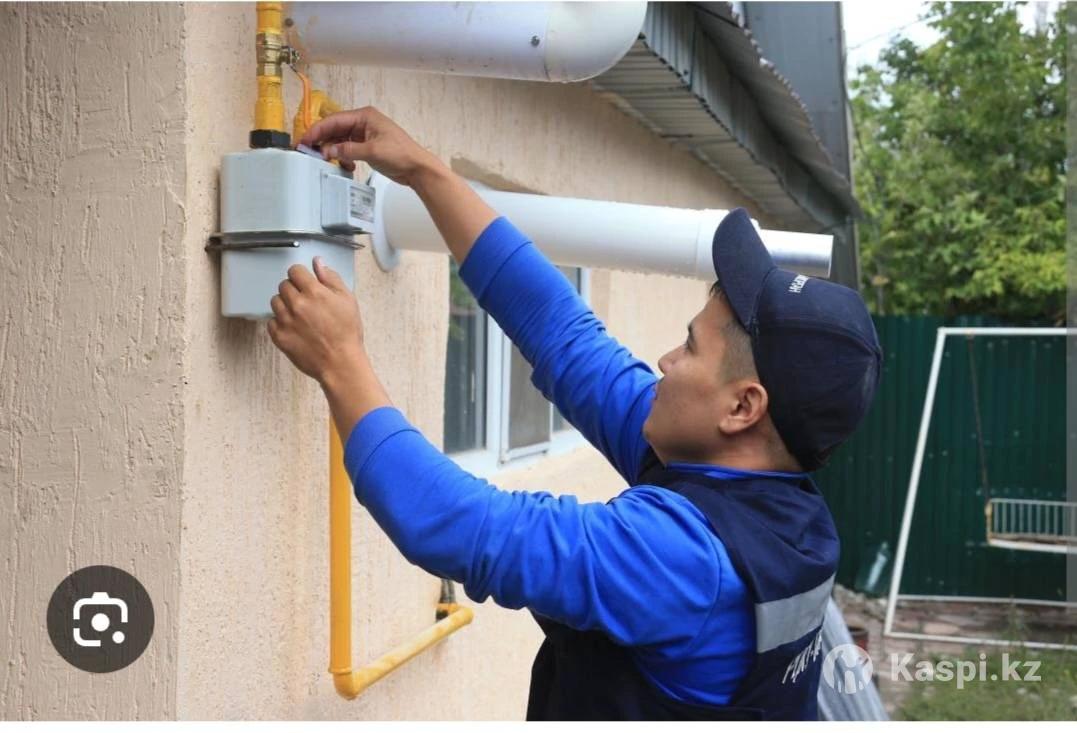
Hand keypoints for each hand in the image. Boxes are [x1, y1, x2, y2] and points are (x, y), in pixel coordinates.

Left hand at [268, 257, 364, 384]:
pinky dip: (280, 322)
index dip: (301, 276)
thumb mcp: (347, 300)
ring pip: (275, 301)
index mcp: (314, 292)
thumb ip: (331, 278)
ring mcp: (286, 321)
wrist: (340, 362)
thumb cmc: (347, 333)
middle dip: (294, 290)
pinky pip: (272, 321)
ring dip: (285, 304)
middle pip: (283, 285)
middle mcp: (297, 304)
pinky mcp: (279, 336)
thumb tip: (318, 263)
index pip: (294, 271)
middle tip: (306, 301)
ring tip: (300, 315)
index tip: (306, 283)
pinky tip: (295, 328)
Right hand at [298, 105, 441, 185]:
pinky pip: (348, 149)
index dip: (317, 130)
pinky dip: (344, 157)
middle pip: (335, 129)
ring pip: (340, 140)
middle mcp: (363, 123)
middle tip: (309, 152)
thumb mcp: (372, 151)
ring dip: (333, 151)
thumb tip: (329, 151)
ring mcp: (365, 135)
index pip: (335, 120)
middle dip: (323, 141)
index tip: (305, 141)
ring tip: (327, 161)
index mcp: (365, 116)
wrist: (417, 168)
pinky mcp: (367, 147)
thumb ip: (348, 150)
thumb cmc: (401, 154)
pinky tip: (346, 166)